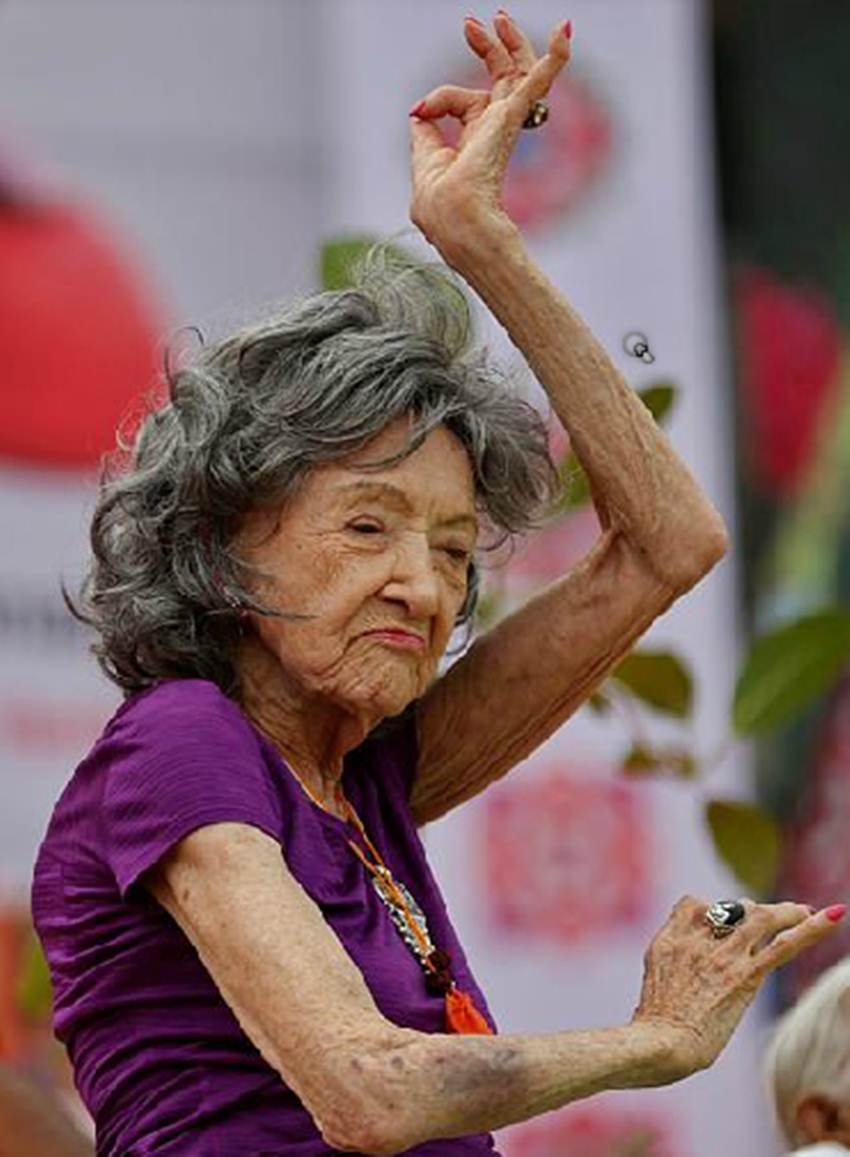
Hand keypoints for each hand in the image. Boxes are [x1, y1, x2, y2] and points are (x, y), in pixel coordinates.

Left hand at [408, 12, 570, 254]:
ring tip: (500, 18)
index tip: (421, 108)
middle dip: (488, 48)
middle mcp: (494, 131)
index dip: (439, 99)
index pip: (462, 103)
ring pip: (517, 73)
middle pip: (500, 79)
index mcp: (475, 141)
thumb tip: (417, 110)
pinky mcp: (511, 119)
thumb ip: (425, 132)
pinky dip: (553, 58)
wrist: (458, 220)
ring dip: (512, 43)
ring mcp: (505, 124)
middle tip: (471, 24)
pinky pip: (536, 83)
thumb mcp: (425, 159)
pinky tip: (565, 31)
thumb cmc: (442, 207)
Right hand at [631, 895, 844, 1079]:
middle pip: (732, 909)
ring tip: (804, 912)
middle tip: (775, 918)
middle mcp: (697, 939)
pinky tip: (834, 916)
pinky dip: (812, 929)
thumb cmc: (652, 1030)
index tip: (724, 923)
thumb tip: (680, 976)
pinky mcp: (745, 975)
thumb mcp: (653, 984)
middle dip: (754, 911)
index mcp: (669, 940)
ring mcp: (722, 954)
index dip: (711, 910)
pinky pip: (784, 945)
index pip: (693, 904)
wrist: (660, 1044)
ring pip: (761, 918)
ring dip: (786, 912)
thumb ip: (668, 967)